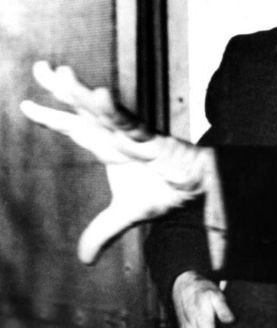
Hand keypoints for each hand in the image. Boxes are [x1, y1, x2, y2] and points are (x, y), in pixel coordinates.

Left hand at [20, 61, 219, 263]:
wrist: (199, 191)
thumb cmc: (165, 192)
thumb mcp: (125, 216)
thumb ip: (102, 232)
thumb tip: (84, 259)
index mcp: (109, 148)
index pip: (74, 128)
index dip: (51, 116)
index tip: (25, 104)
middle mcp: (117, 136)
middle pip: (83, 109)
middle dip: (61, 88)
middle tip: (40, 67)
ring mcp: (133, 136)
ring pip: (102, 111)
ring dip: (82, 94)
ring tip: (62, 75)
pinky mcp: (152, 140)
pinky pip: (130, 123)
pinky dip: (114, 110)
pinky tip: (101, 95)